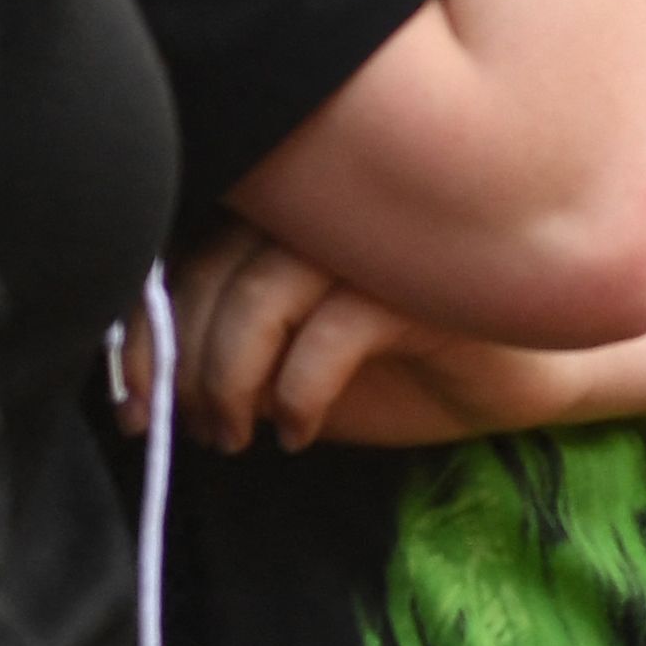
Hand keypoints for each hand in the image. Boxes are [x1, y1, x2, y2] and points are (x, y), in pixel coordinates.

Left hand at [140, 224, 437, 452]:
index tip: (132, 411)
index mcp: (282, 215)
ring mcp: (374, 233)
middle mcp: (323, 207)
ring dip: (230, 382)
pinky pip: (330, 331)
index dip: (142, 333)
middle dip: (182, 367)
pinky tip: (298, 432)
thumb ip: (227, 349)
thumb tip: (147, 381)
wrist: (513, 382)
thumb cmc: (396, 365)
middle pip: (211, 269)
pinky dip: (298, 392)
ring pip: (259, 294)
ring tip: (236, 437)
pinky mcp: (423, 276)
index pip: (181, 252)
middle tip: (192, 433)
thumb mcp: (287, 366)